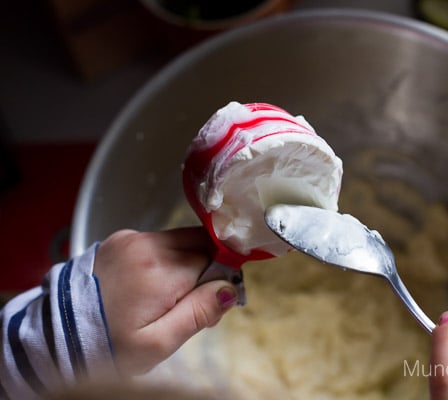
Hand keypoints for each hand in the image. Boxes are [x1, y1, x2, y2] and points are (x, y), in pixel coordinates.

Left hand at [93, 227, 237, 374]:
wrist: (58, 336)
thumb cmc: (109, 345)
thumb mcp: (157, 344)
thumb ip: (198, 314)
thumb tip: (229, 289)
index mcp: (160, 270)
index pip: (214, 260)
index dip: (219, 281)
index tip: (210, 304)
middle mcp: (147, 245)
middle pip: (200, 245)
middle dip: (205, 270)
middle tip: (190, 304)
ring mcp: (131, 239)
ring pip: (181, 242)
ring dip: (186, 264)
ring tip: (167, 297)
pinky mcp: (120, 239)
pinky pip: (159, 242)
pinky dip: (165, 260)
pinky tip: (151, 286)